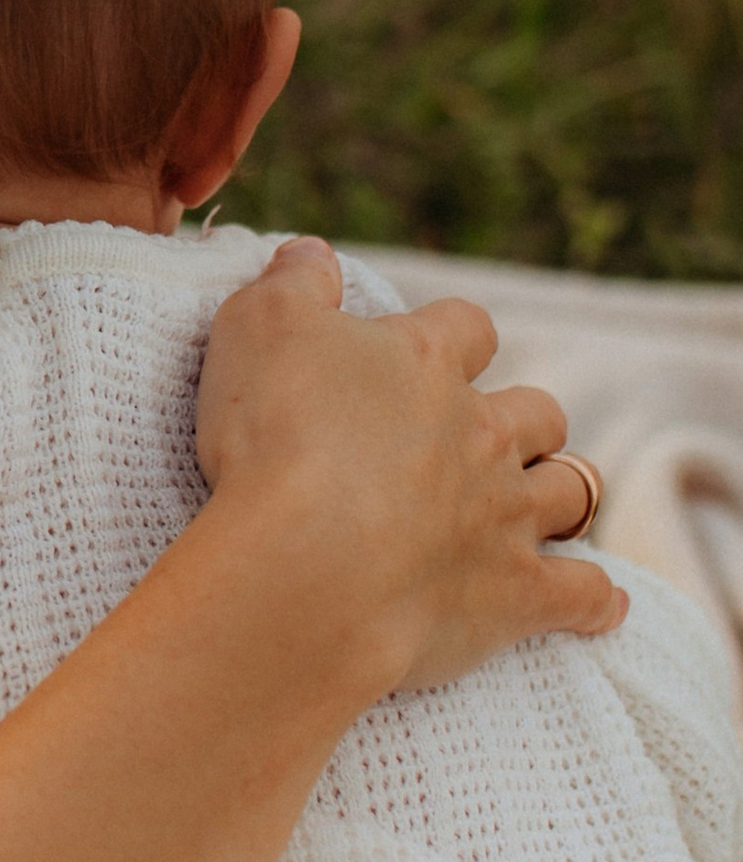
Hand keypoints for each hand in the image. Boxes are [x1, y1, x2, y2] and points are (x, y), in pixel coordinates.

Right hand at [195, 235, 624, 695]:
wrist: (301, 565)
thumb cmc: (273, 439)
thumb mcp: (258, 329)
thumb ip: (291, 284)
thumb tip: (311, 254)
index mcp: (425, 362)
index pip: (464, 327)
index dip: (451, 337)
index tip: (425, 354)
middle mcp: (483, 433)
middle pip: (535, 411)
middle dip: (519, 422)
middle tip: (479, 441)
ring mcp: (507, 515)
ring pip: (571, 489)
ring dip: (559, 493)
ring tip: (535, 507)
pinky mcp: (517, 593)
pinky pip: (583, 594)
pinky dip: (595, 601)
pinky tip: (602, 607)